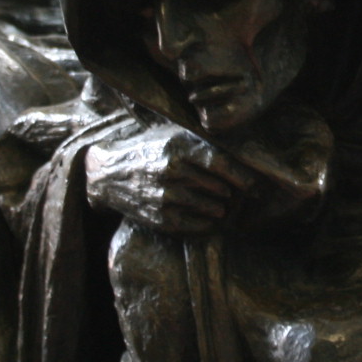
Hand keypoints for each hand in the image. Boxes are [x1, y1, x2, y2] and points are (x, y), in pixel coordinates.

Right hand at [85, 123, 253, 234]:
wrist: (107, 174)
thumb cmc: (147, 151)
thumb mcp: (172, 136)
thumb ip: (201, 142)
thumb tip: (240, 151)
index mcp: (178, 148)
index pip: (221, 163)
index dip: (242, 176)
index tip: (254, 184)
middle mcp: (172, 172)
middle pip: (220, 187)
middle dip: (234, 193)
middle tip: (243, 196)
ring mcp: (166, 197)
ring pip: (211, 208)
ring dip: (222, 208)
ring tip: (224, 206)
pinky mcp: (160, 217)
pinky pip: (196, 225)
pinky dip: (207, 223)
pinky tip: (209, 218)